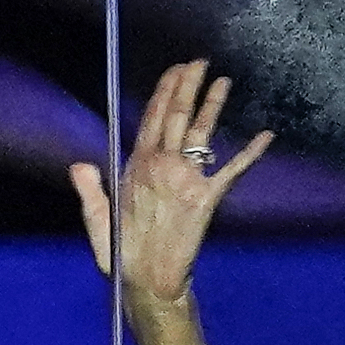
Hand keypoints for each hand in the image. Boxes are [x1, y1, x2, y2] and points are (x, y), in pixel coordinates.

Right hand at [75, 59, 270, 317]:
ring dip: (214, 105)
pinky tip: (265, 135)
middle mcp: (160, 169)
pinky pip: (232, 170)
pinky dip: (250, 153)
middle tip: (199, 62)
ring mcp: (184, 181)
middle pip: (176, 118)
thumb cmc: (121, 254)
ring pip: (201, 134)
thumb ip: (91, 190)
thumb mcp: (97, 221)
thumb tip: (79, 164)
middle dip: (188, 87)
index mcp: (134, 171)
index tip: (173, 71)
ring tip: (223, 81)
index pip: (150, 121)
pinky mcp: (206, 198)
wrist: (148, 282)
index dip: (163, 93)